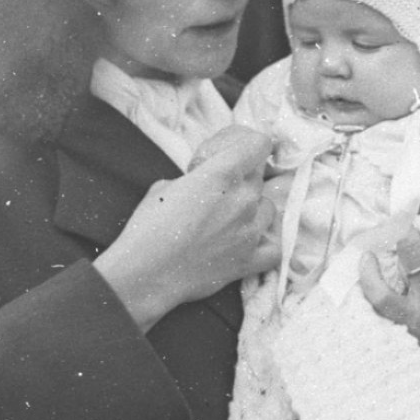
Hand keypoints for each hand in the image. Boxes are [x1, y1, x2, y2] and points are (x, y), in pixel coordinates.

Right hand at [96, 125, 278, 330]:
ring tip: (231, 216)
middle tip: (221, 189)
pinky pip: (274, 247)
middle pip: (260, 177)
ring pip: (269, 208)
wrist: (145, 274)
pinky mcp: (248, 261)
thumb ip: (195, 180)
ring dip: (254, 208)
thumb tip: (202, 184)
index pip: (259, 144)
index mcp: (222, 175)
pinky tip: (251, 240)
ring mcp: (250, 232)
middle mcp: (243, 200)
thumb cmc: (147, 228)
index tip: (238, 152)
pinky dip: (266, 242)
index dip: (250, 145)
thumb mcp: (166, 187)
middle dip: (243, 178)